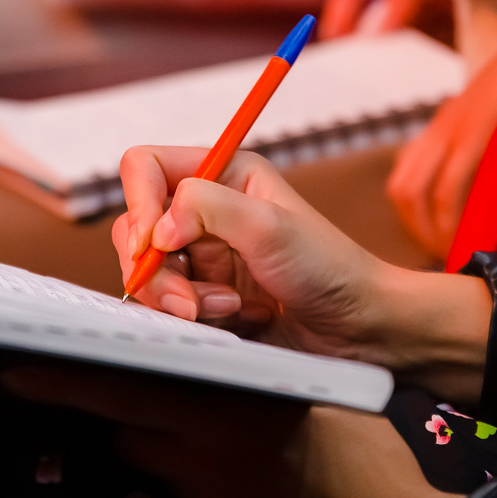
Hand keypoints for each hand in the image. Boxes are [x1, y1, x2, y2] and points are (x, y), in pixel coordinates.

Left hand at [2, 367, 463, 497]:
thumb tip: (191, 364)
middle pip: (126, 424)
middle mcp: (208, 450)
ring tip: (213, 448)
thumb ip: (242, 378)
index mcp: (229, 400)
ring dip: (162, 452)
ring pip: (150, 464)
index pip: (127, 383)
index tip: (18, 369)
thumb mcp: (302, 394)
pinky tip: (243, 497)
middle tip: (68, 392)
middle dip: (112, 409)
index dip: (70, 377)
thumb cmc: (361, 454)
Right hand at [114, 146, 488, 399]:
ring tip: (229, 309)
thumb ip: (205, 208)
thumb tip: (155, 228)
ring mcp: (203, 254)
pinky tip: (238, 318)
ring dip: (181, 297)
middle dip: (156, 268)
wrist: (361, 328)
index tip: (152, 244)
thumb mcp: (269, 227)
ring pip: (148, 272)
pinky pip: (169, 304)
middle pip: (135, 228)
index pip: (145, 168)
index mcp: (222, 172)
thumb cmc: (330, 269)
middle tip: (188, 300)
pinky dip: (197, 317)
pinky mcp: (205, 294)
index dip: (138, 203)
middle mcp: (206, 210)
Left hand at [388, 14, 496, 257]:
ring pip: (415, 191)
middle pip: (402, 188)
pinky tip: (466, 236)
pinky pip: (449, 187)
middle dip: (416, 228)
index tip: (437, 240)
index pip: (407, 174)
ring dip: (429, 229)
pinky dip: (450, 219)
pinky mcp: (475, 133)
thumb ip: (490, 146)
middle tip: (444, 253)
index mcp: (446, 124)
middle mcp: (440, 127)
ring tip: (454, 252)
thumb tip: (496, 189)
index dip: (414, 214)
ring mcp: (454, 129)